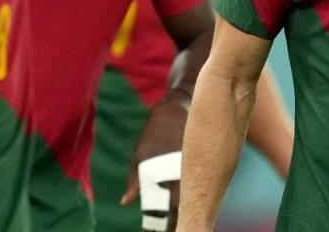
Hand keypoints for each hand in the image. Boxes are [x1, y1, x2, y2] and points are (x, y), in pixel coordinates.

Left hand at [122, 94, 189, 230]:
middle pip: (183, 207)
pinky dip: (195, 191)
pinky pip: (200, 182)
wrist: (175, 109)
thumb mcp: (139, 156)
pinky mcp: (203, 161)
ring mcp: (196, 168)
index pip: (170, 210)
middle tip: (171, 225)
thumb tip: (125, 203)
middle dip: (177, 218)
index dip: (167, 224)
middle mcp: (184, 174)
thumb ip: (133, 180)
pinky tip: (191, 196)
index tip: (164, 230)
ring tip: (182, 215)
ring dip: (187, 206)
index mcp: (168, 176)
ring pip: (194, 195)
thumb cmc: (153, 134)